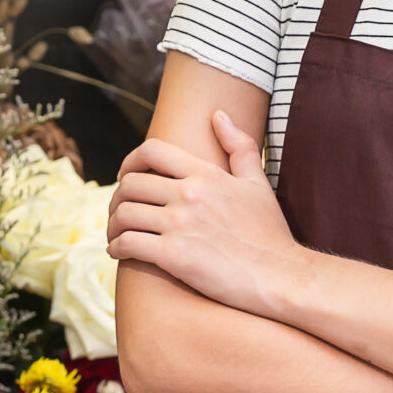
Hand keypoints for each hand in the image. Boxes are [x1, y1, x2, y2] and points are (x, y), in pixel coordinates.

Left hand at [108, 110, 300, 315]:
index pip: (152, 151)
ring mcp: (180, 225)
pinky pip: (128, 244)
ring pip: (124, 214)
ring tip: (115, 233)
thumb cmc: (269, 234)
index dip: (129, 161)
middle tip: (118, 210)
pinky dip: (116, 248)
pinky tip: (119, 252)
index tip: (125, 175)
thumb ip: (239, 145)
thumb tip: (219, 115)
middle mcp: (189, 194)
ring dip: (112, 224)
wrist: (280, 277)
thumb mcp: (258, 183)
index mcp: (206, 174)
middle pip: (131, 184)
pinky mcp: (174, 257)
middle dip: (117, 197)